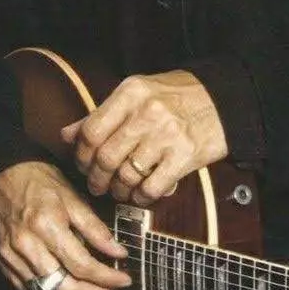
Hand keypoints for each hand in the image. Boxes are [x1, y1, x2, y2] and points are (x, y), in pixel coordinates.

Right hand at [0, 160, 130, 289]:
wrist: (3, 174)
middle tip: (108, 288)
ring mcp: (12, 256)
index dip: (106, 277)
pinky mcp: (2, 262)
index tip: (123, 280)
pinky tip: (62, 283)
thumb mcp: (73, 197)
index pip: (82, 265)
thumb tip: (117, 251)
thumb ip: (95, 228)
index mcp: (47, 225)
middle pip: (63, 287)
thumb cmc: (39, 181)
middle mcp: (27, 244)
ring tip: (89, 286)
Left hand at [60, 70, 227, 204]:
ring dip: (118, 191)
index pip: (91, 130)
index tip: (83, 164)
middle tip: (97, 185)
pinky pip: (152, 187)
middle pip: (106, 157)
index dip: (81, 154)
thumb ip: (101, 114)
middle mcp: (147, 112)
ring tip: (119, 191)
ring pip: (126, 175)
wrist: (223, 99)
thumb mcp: (136, 94)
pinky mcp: (185, 156)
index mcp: (131, 92)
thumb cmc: (175, 96)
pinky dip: (142, 197)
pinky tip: (141, 194)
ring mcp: (167, 134)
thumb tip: (66, 134)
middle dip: (97, 178)